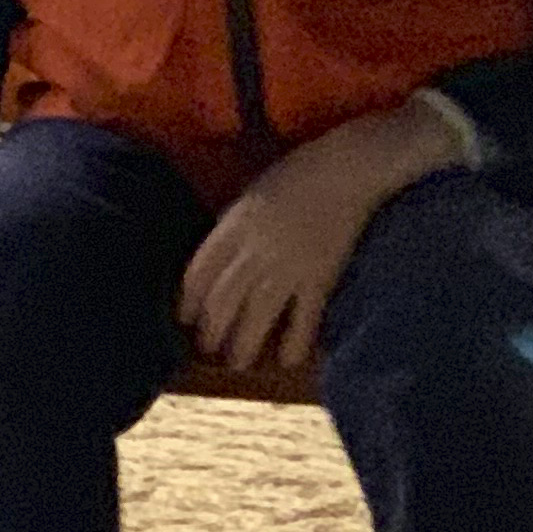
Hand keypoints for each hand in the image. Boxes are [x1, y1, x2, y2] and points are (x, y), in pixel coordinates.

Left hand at [178, 101, 467, 378]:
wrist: (347, 169)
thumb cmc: (299, 171)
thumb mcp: (253, 190)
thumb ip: (234, 222)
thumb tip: (220, 250)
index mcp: (235, 223)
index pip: (202, 269)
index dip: (191, 298)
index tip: (185, 317)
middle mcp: (256, 248)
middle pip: (225, 297)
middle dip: (213, 327)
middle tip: (208, 347)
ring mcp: (288, 266)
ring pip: (258, 313)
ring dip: (244, 342)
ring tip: (237, 362)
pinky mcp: (320, 277)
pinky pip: (304, 316)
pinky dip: (296, 341)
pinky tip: (288, 359)